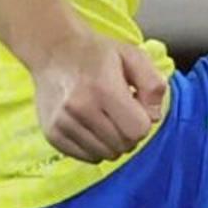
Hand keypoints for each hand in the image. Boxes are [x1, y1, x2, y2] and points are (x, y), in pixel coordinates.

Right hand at [33, 31, 168, 163]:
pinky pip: (87, 157)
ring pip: (106, 155)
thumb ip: (153, 85)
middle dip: (129, 133)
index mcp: (103, 88)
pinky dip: (95, 147)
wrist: (53, 51)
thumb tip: (154, 117)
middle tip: (120, 113)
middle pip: (123, 146)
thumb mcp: (133, 56)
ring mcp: (63, 124)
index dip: (143, 121)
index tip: (135, 107)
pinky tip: (91, 126)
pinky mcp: (52, 135)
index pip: (138, 131)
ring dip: (112, 142)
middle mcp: (80, 108)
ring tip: (105, 118)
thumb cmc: (96, 54)